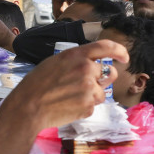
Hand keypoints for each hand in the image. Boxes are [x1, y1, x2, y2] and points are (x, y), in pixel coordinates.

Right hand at [2, 40, 128, 130]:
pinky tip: (68, 105)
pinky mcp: (88, 106)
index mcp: (77, 55)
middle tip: (82, 85)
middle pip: (107, 74)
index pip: (106, 47)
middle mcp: (86, 70)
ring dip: (91, 95)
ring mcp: (89, 89)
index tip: (125, 57)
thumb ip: (77, 61)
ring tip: (70, 97)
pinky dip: (83, 106)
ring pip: (101, 92)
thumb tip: (96, 67)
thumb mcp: (56, 62)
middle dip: (99, 80)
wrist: (29, 106)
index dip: (119, 51)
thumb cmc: (37, 84)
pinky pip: (93, 105)